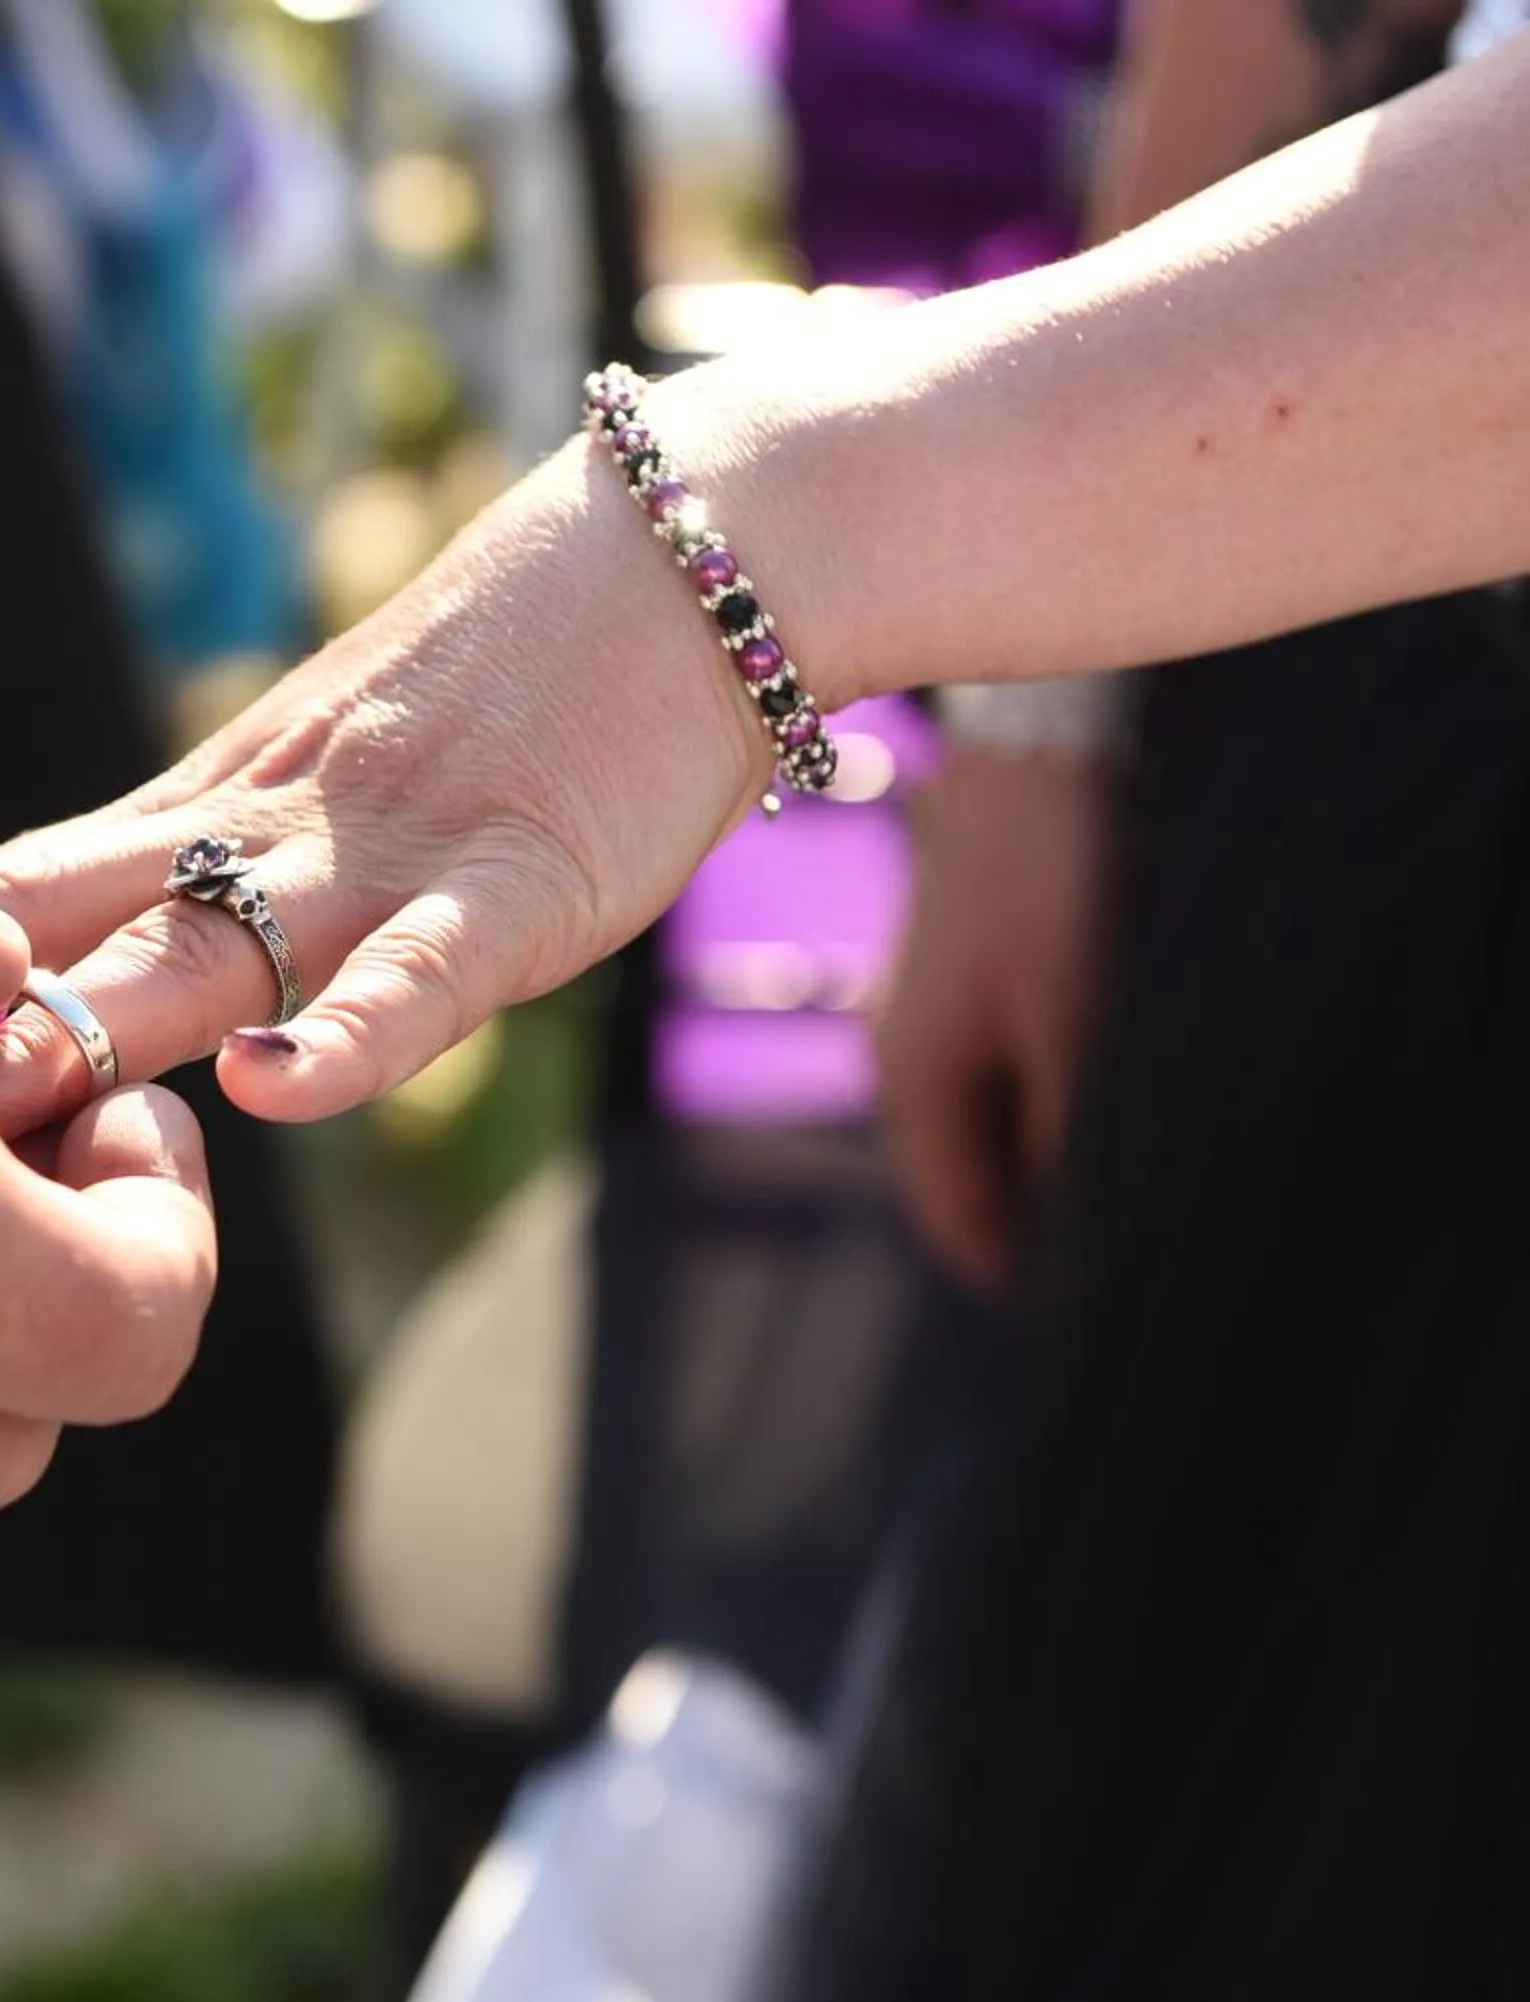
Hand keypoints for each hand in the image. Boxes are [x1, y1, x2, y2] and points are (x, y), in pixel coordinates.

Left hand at [0, 433, 767, 1138]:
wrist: (688, 548)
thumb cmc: (502, 680)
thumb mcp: (314, 775)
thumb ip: (193, 870)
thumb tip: (53, 981)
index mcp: (205, 811)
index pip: (21, 893)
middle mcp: (262, 833)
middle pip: (74, 929)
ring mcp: (384, 857)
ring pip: (214, 948)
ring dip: (99, 1028)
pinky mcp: (518, 884)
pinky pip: (424, 972)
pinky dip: (357, 1033)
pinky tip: (282, 1086)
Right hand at [876, 746, 1110, 1289]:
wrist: (1044, 737)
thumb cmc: (1054, 884)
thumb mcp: (1079, 1025)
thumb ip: (1080, 1144)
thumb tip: (1096, 1249)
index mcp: (915, 1087)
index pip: (965, 1227)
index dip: (1033, 1282)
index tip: (1113, 1321)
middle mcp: (912, 1056)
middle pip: (982, 1178)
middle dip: (1053, 1219)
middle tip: (1151, 1246)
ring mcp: (943, 1008)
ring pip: (1006, 1120)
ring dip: (1067, 1152)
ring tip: (1155, 1165)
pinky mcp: (981, 967)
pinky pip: (1021, 1064)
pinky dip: (1069, 1091)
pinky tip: (1130, 1081)